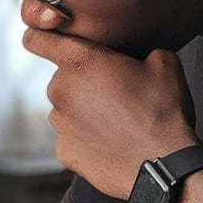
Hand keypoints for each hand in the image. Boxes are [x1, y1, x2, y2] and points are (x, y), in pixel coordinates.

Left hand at [23, 28, 199, 198]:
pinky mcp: (63, 150)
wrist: (163, 165)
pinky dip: (85, 138)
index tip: (42, 41)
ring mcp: (59, 123)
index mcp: (80, 61)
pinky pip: (70, 137)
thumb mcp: (164, 64)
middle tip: (114, 93)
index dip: (39, 38)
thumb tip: (141, 55)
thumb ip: (141, 49)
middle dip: (82, 81)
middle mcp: (61, 90)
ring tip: (117, 121)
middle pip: (61, 78)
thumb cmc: (163, 111)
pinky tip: (111, 142)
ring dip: (83, 111)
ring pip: (65, 108)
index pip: (37, 40)